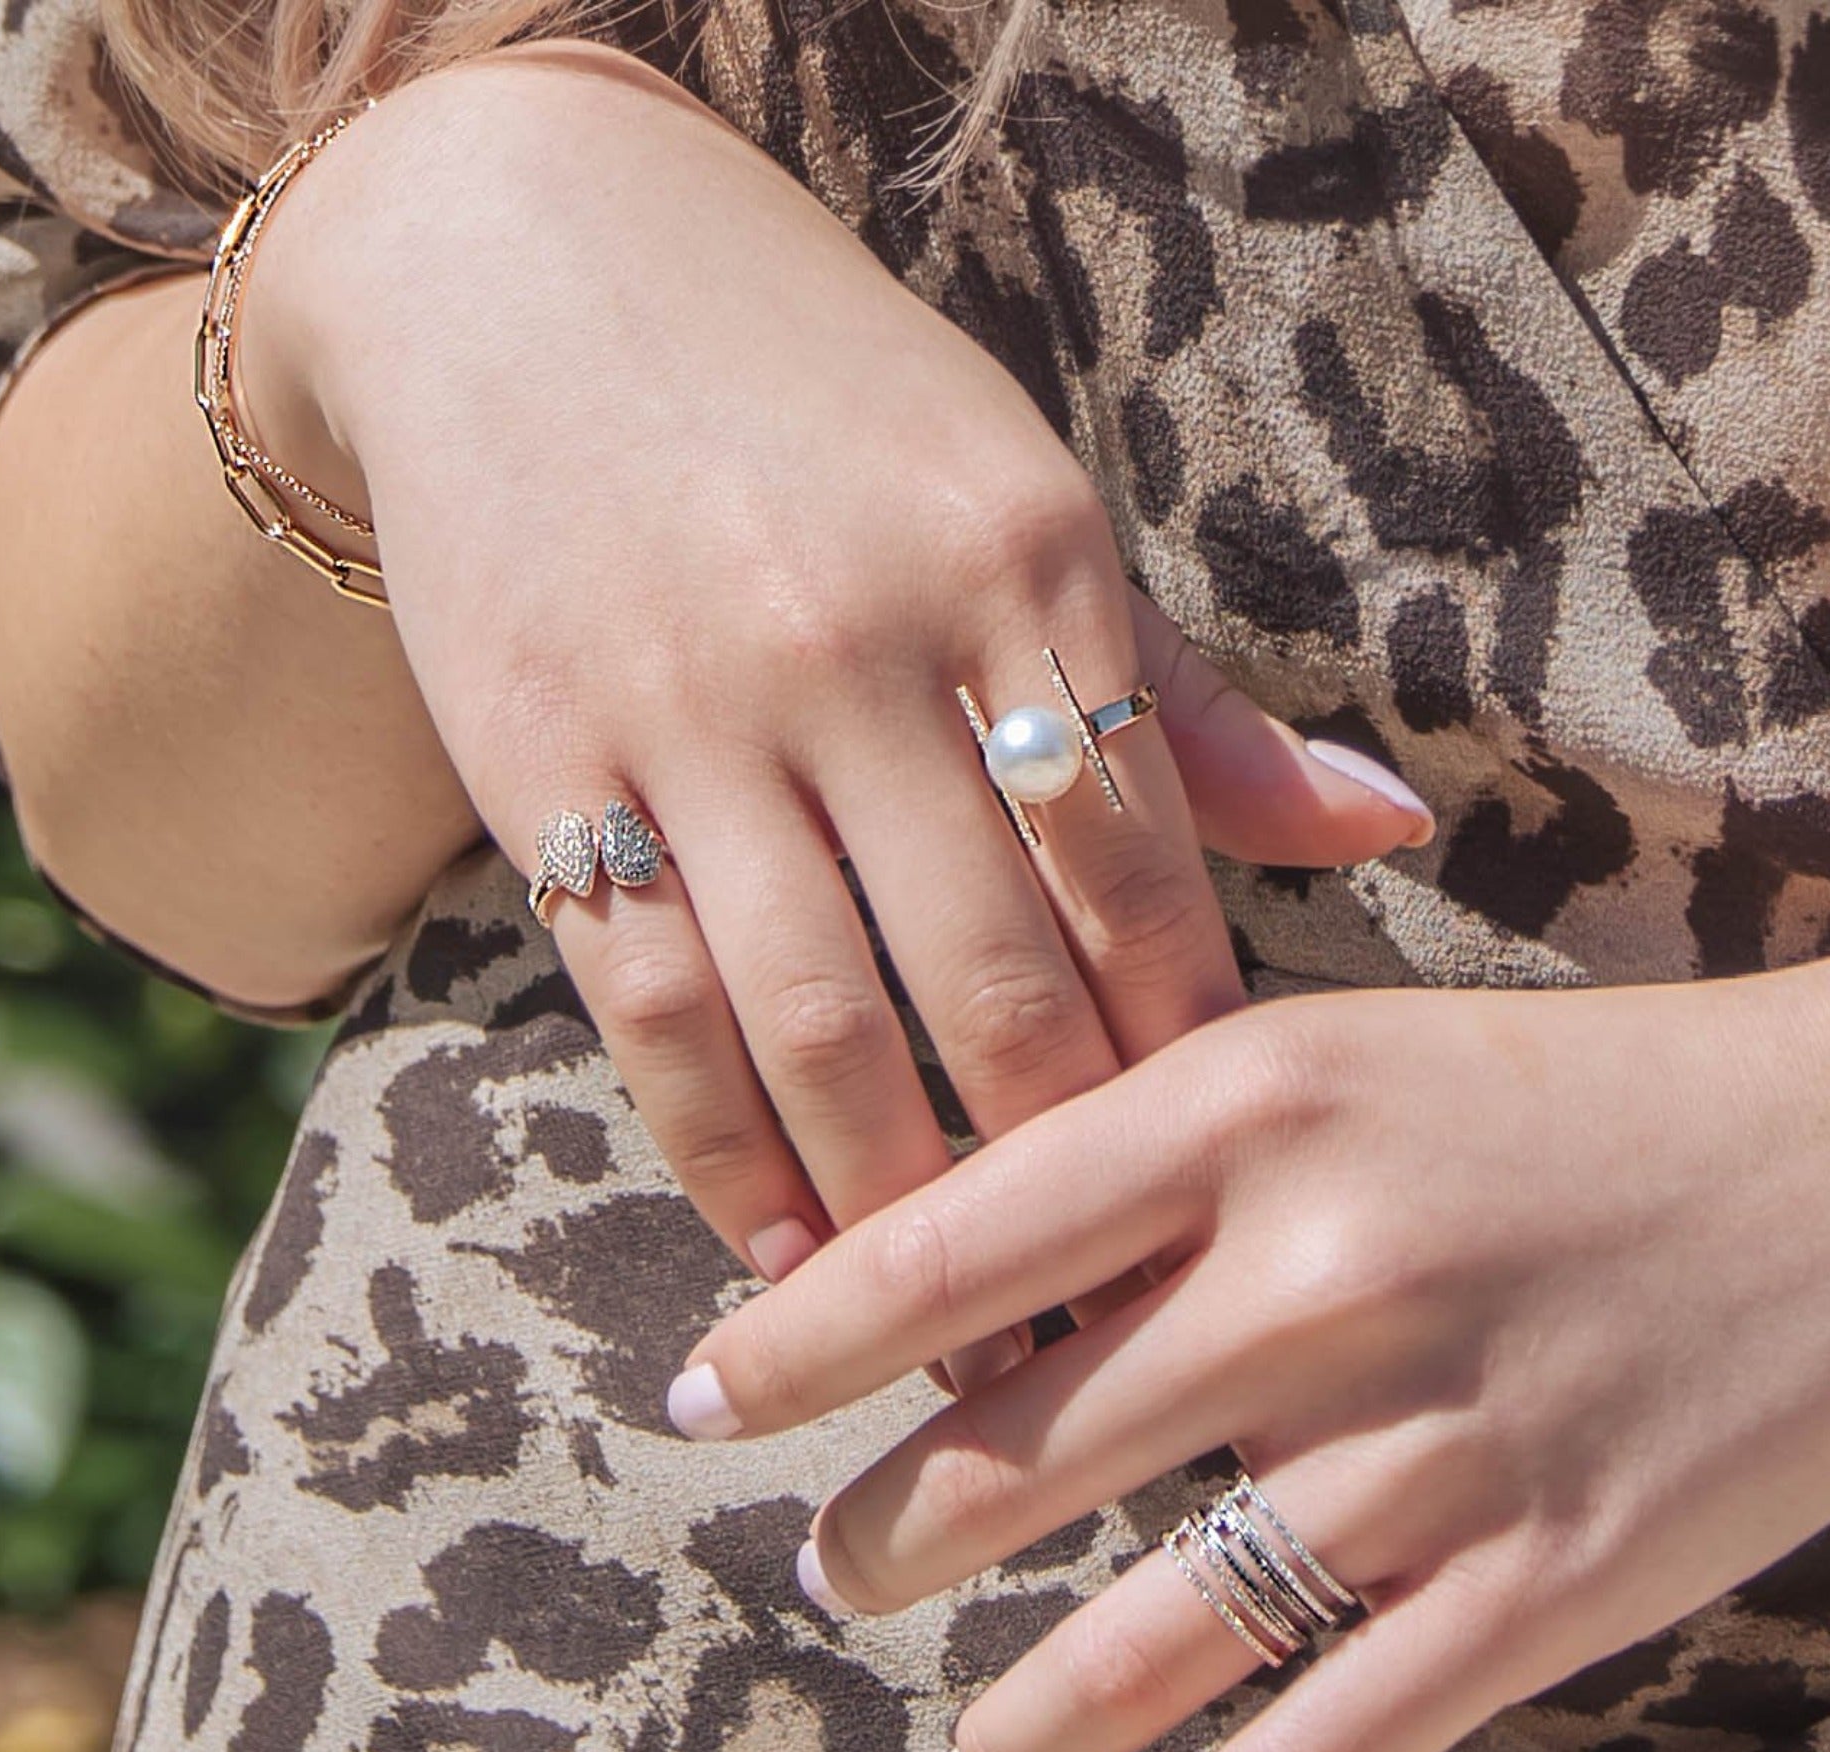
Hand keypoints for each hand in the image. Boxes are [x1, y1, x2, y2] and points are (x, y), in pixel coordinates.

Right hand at [244, 45, 1430, 1329]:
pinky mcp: (542, 760)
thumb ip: (1180, 695)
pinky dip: (719, 1155)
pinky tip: (780, 1252)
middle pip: (994, 979)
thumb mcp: (1017, 493)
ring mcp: (690, 705)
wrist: (519, 256)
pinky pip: (650, 1005)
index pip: (1141, 874)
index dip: (1181, 1059)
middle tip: (1103, 1324)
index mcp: (1025, 561)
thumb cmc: (813, 400)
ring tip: (954, 1340)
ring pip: (819, 1023)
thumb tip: (1387, 829)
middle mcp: (864, 640)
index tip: (1202, 1190)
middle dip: (1060, 1177)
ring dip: (897, 1212)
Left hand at [667, 966, 1829, 1751]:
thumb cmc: (1548, 1096)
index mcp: (1247, 1106)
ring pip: (1150, 1636)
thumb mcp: (1330, 1058)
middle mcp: (1318, 1273)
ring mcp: (1434, 1439)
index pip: (945, 1243)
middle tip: (829, 1572)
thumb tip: (947, 1272)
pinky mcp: (1550, 1578)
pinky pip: (1332, 1741)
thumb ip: (1145, 1147)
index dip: (791, 1340)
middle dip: (887, 1539)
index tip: (698, 1400)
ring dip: (1024, 1718)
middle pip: (1016, 1455)